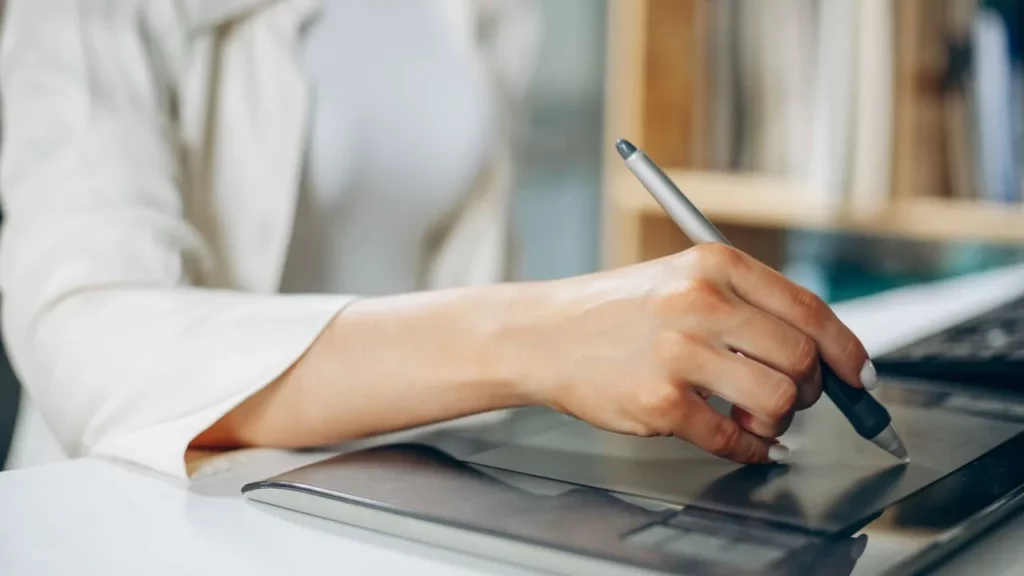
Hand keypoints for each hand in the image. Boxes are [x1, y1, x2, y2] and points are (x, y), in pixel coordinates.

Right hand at [512, 244, 872, 463]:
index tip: (858, 376)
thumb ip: (746, 304)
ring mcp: (678, 353)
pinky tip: (739, 442)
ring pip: (777, 401)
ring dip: (778, 422)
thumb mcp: (682, 279)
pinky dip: (748, 450)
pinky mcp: (659, 402)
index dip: (846, 350)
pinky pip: (732, 439)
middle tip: (794, 399)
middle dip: (810, 390)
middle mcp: (699, 302)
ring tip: (755, 419)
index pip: (809, 309)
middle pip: (801, 358)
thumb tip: (819, 352)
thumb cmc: (616, 311)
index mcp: (713, 264)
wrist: (546, 335)